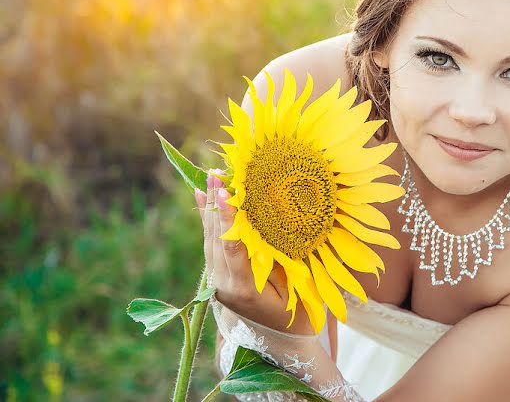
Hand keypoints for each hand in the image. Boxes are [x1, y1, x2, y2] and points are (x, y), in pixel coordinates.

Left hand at [194, 169, 317, 335]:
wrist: (281, 347)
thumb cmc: (297, 317)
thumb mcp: (294, 290)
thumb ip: (277, 259)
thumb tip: (269, 225)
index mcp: (243, 289)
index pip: (231, 247)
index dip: (227, 218)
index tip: (225, 192)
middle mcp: (223, 285)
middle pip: (215, 238)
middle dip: (215, 203)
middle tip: (215, 172)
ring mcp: (217, 283)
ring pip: (210, 239)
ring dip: (210, 207)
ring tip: (209, 176)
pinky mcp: (217, 279)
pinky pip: (210, 244)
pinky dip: (207, 220)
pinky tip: (201, 198)